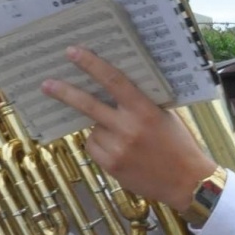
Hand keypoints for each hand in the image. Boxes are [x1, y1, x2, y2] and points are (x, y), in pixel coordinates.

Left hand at [40, 46, 216, 210]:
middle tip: (47, 84)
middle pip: (88, 105)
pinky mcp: (112, 165)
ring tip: (124, 140)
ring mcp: (118, 148)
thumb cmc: (179, 146)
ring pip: (93, 129)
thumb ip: (142, 104)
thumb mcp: (165, 117)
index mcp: (145, 110)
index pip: (114, 81)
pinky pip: (94, 147)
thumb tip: (114, 88)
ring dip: (100, 129)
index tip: (73, 52)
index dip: (91, 65)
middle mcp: (128, 128)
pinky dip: (101, 146)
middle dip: (64, 93)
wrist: (187, 182)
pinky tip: (120, 152)